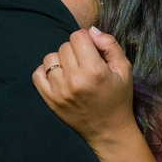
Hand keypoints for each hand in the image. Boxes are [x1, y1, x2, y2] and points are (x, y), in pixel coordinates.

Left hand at [33, 27, 135, 147]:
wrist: (109, 130)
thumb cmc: (119, 98)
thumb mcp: (124, 69)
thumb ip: (110, 45)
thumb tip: (90, 30)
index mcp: (94, 71)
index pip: (78, 36)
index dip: (86, 40)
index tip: (93, 51)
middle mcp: (74, 80)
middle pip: (64, 46)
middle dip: (75, 50)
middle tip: (85, 63)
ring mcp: (59, 91)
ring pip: (50, 58)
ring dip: (61, 60)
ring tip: (73, 71)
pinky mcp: (50, 100)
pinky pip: (37, 74)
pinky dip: (46, 72)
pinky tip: (60, 77)